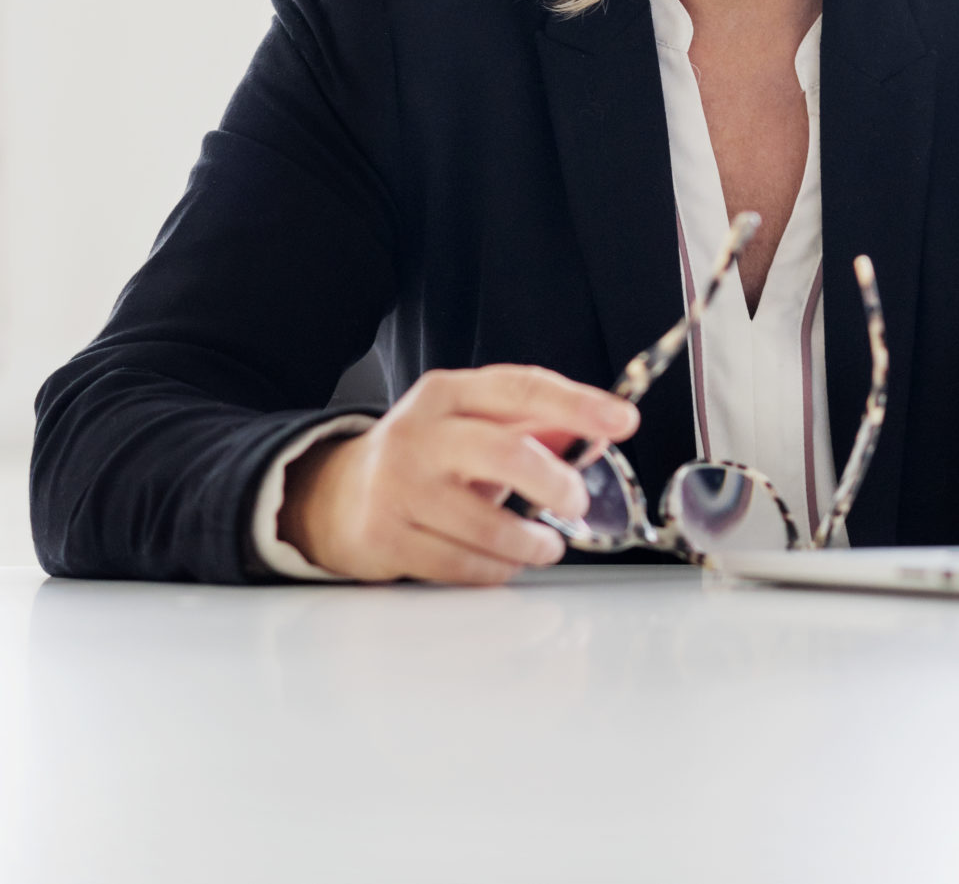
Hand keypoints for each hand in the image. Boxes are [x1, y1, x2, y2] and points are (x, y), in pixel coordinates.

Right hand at [278, 365, 638, 583]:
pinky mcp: (388, 537)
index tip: (622, 420)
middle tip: (575, 502)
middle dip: (556, 483)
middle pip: (505, 453)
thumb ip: (530, 427)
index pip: (520, 389)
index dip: (577, 404)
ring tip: (543, 544)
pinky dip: (495, 569)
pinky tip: (502, 562)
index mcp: (446, 394)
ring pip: (488, 524)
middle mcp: (419, 434)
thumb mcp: (469, 425)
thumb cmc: (422, 458)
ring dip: (530, 542)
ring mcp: (399, 487)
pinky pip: (462, 565)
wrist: (336, 495)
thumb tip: (596, 434)